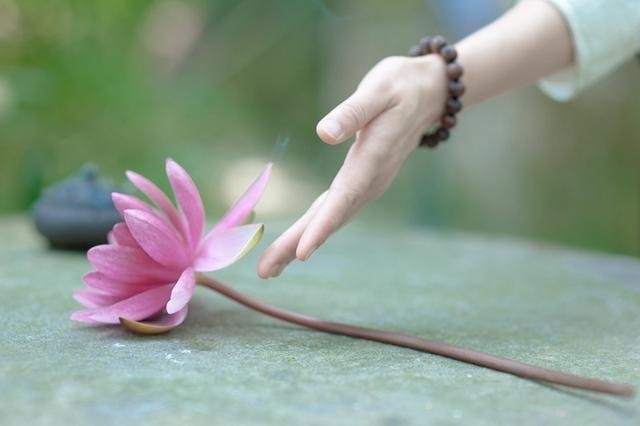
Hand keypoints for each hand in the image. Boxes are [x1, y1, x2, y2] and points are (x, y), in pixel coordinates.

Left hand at [258, 54, 447, 277]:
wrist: (428, 94)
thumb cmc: (400, 87)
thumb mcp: (378, 90)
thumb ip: (352, 112)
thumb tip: (323, 133)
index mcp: (372, 159)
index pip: (344, 197)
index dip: (322, 226)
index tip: (302, 252)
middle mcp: (370, 180)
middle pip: (332, 218)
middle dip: (298, 245)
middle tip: (266, 272)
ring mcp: (368, 184)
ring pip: (331, 218)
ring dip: (301, 242)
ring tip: (272, 266)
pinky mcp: (362, 182)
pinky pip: (335, 210)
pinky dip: (314, 228)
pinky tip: (297, 240)